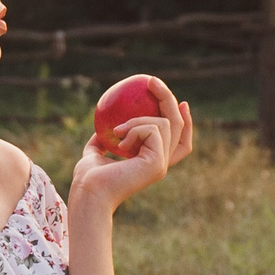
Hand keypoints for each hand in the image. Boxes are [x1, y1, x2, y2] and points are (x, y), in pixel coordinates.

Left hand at [70, 79, 194, 213]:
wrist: (88, 193)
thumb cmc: (88, 178)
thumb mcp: (94, 152)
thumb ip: (102, 140)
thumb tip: (104, 125)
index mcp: (151, 163)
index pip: (180, 142)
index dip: (186, 122)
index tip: (181, 102)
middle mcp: (161, 164)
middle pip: (179, 127)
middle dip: (169, 100)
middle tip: (152, 81)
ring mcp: (161, 164)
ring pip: (165, 123)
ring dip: (138, 119)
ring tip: (116, 131)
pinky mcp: (157, 163)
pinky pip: (153, 128)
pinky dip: (134, 127)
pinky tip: (118, 137)